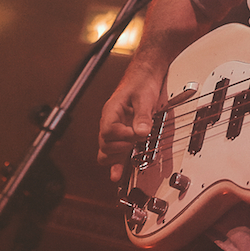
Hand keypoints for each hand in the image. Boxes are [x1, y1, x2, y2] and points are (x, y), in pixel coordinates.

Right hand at [97, 63, 164, 182]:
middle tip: (137, 141)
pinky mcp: (123, 134)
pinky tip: (117, 175)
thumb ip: (142, 115)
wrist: (145, 75)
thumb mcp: (145, 97)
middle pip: (105, 145)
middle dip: (121, 147)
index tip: (138, 134)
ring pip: (106, 151)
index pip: (108, 132)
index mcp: (111, 112)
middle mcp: (109, 122)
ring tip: (130, 156)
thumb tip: (141, 132)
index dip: (123, 137)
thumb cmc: (141, 82)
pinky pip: (115, 152)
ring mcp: (115, 129)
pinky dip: (117, 163)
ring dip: (118, 156)